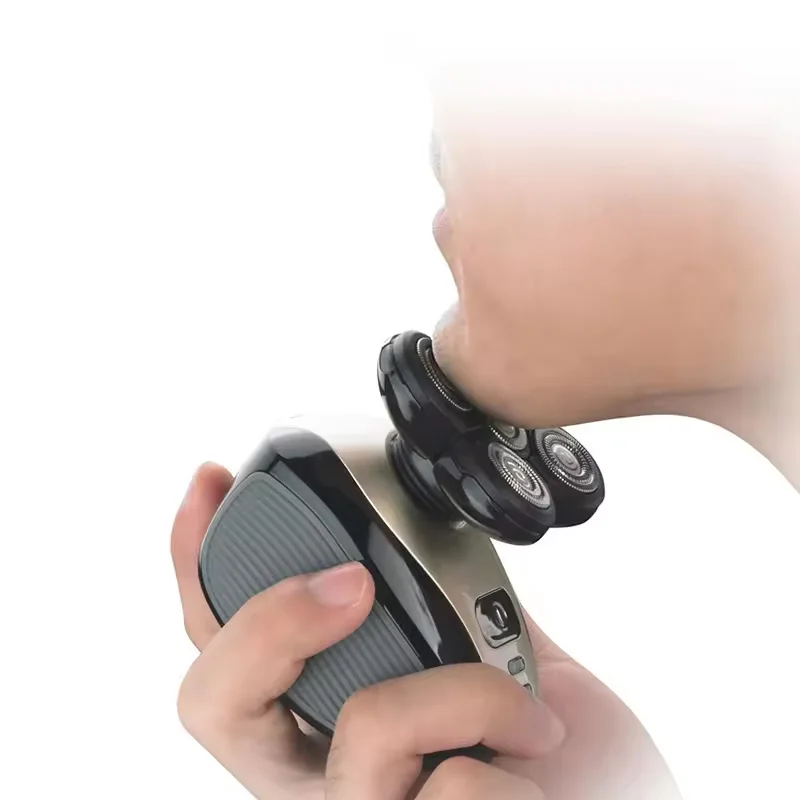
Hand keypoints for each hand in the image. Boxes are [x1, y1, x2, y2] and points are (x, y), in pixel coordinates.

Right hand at [172, 463, 681, 798]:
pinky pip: (450, 779)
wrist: (611, 798)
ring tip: (529, 717)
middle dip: (273, 619)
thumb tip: (413, 522)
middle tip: (354, 581)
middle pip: (215, 698)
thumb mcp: (481, 661)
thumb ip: (437, 605)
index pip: (217, 650)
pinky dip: (507, 727)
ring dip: (467, 692)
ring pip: (367, 723)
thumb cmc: (549, 753)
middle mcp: (314, 780)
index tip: (213, 480)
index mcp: (315, 724)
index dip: (192, 561)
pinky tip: (536, 755)